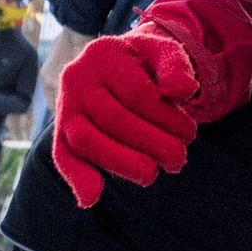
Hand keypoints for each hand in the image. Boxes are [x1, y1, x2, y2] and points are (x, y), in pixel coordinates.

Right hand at [49, 31, 200, 203]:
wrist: (122, 65)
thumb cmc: (148, 65)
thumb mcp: (166, 54)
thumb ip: (176, 66)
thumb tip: (182, 90)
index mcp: (104, 52)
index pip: (136, 93)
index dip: (166, 119)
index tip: (190, 134)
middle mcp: (77, 75)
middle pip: (111, 118)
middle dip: (150, 144)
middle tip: (178, 159)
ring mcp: (65, 103)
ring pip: (85, 139)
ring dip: (121, 164)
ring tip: (151, 174)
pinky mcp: (61, 129)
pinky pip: (62, 154)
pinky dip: (76, 177)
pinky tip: (91, 199)